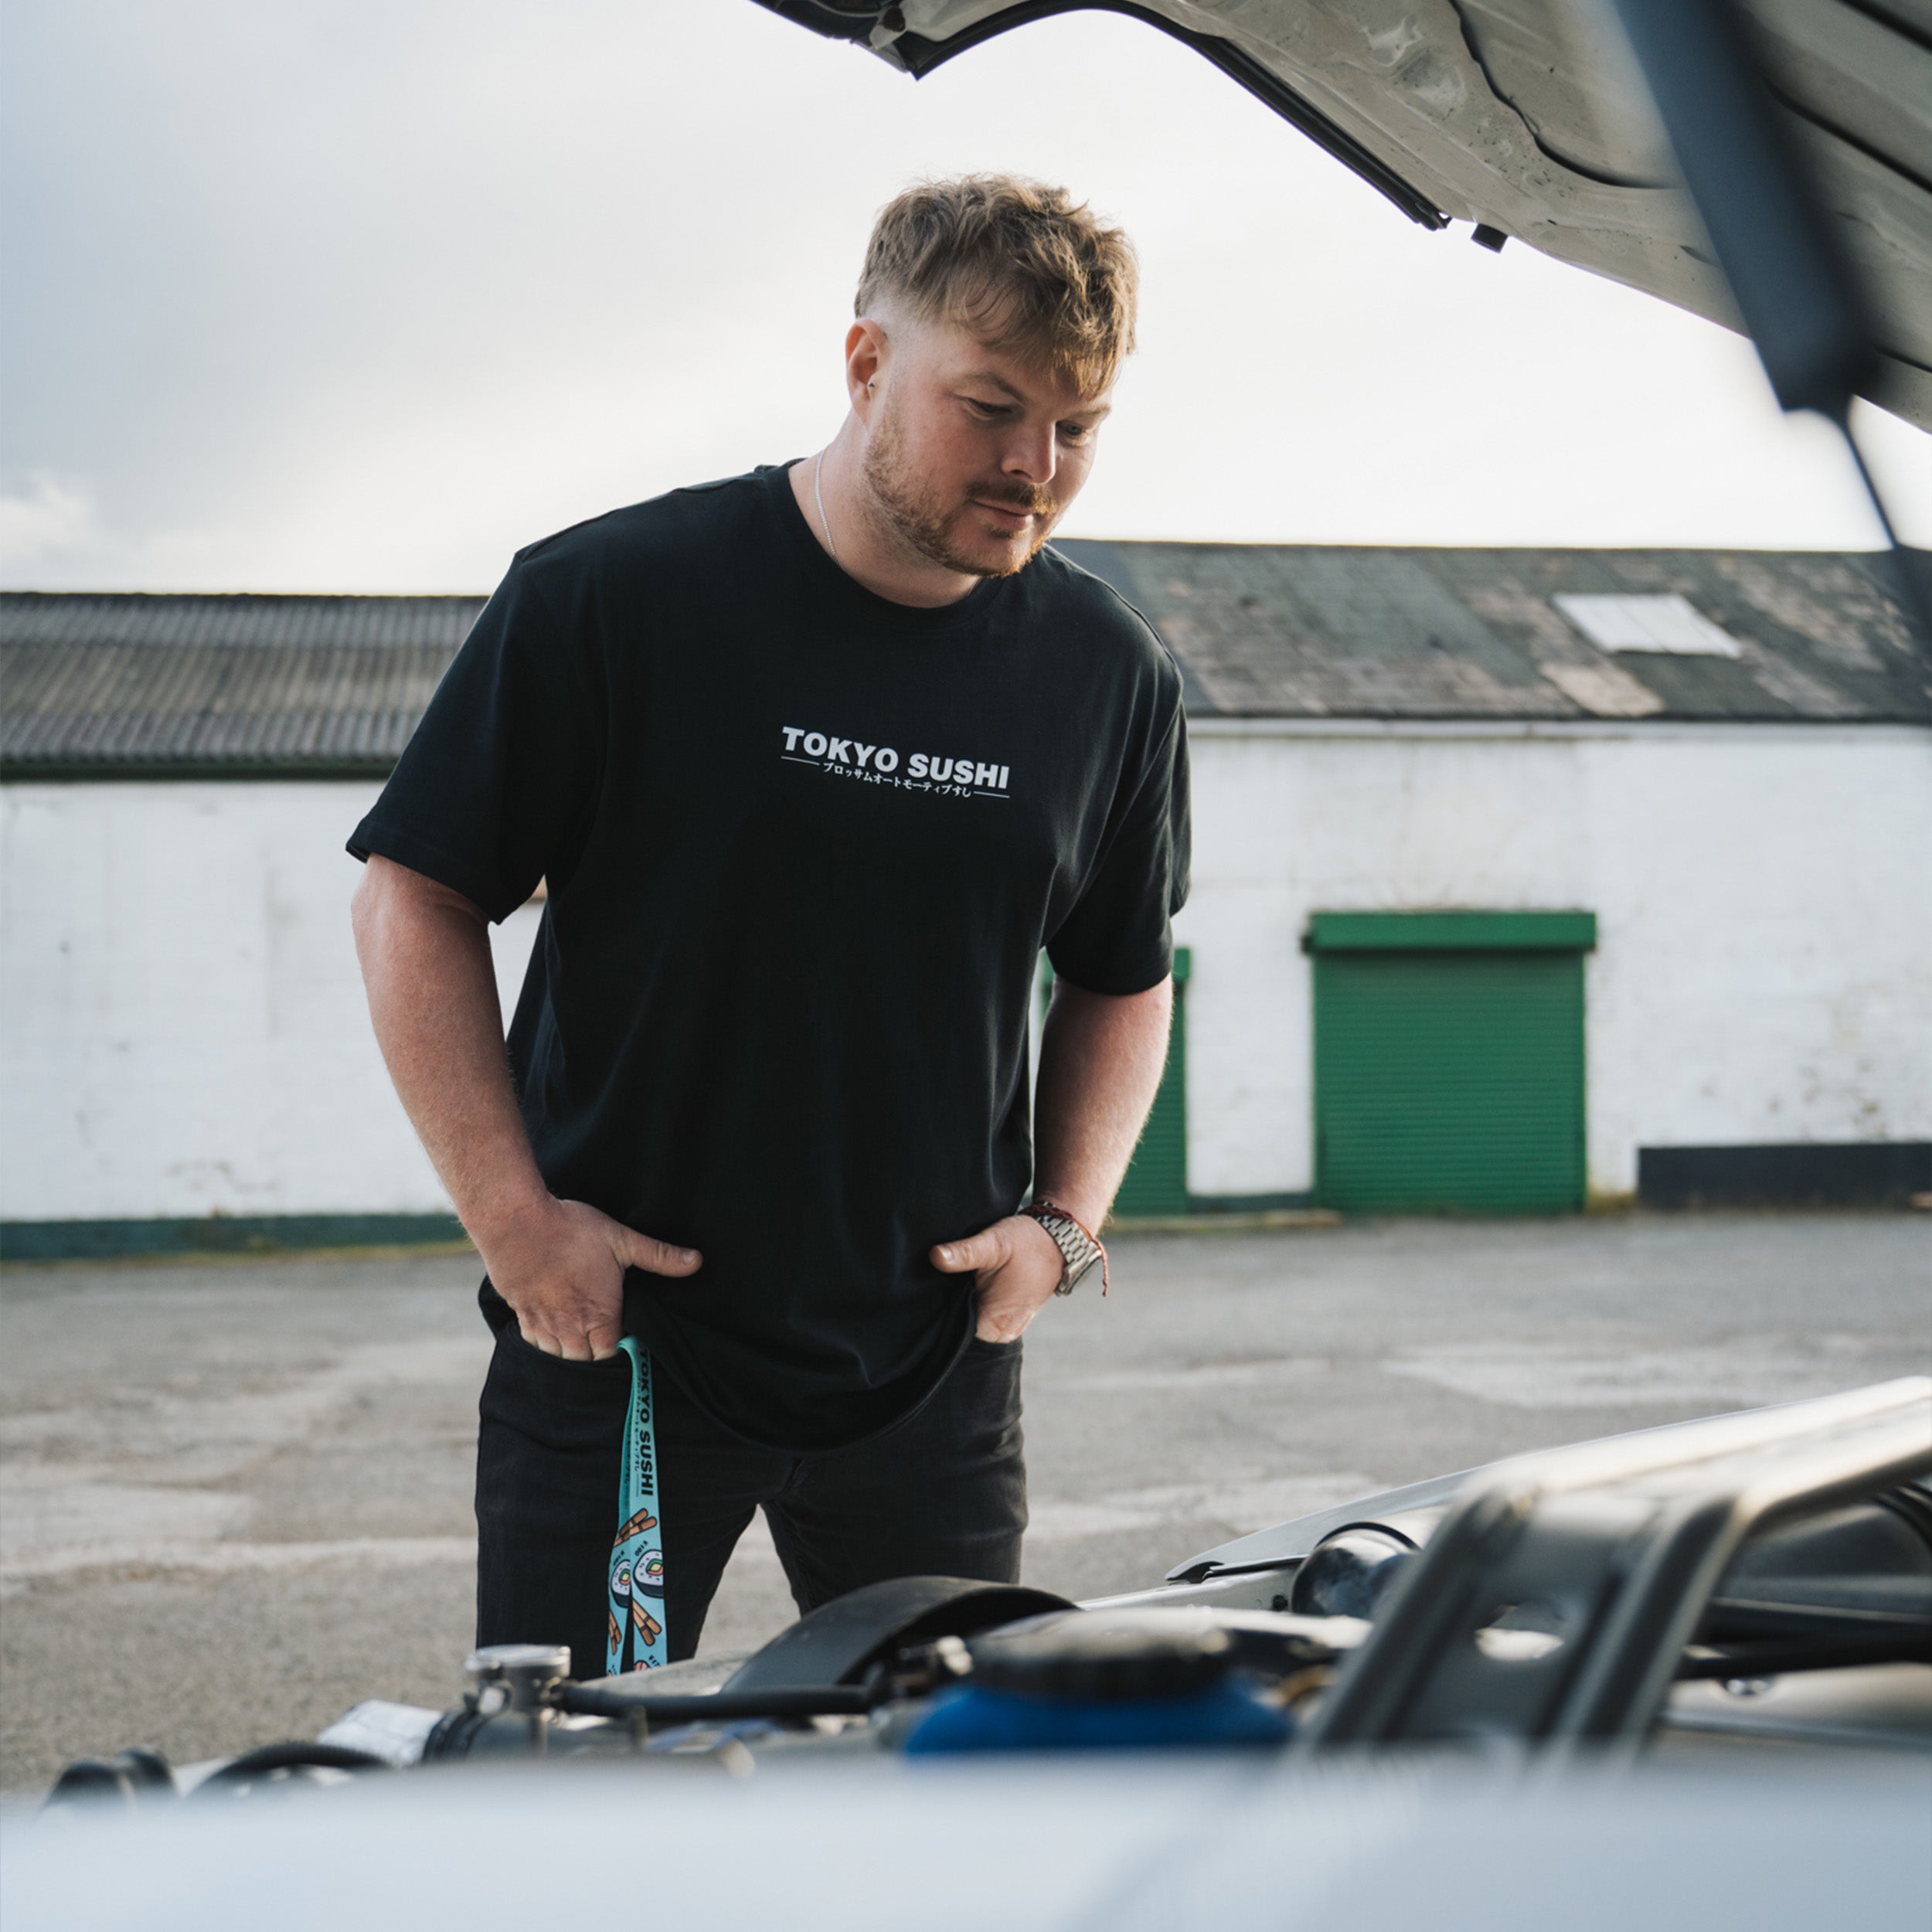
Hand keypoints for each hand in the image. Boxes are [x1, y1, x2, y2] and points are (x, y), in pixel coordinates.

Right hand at [479, 1196, 700, 1361]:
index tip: (623, 1327)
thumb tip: (698, 1261)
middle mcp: (569, 1328)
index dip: (620, 1344)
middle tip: (603, 1326)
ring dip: (570, 1347)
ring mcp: (542, 1324)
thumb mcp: (621, 1239)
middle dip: (595, 1349)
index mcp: (598, 1316)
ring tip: (580, 1326)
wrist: (515, 1221)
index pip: (612, 1352)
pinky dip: (545, 1338)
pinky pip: (534, 1341)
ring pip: (559, 1354)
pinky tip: (553, 1320)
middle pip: (585, 1359)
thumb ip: (659, 1255)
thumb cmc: (571, 1230)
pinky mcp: (520, 1314)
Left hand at [930, 1215, 1065, 1342]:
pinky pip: (982, 1315)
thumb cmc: (1027, 1242)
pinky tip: (971, 1283)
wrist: (1058, 1238)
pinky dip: (974, 1301)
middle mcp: (1002, 1333)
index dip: (939, 1311)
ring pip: (971, 1321)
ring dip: (962, 1303)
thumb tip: (935, 1256)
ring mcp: (1008, 1327)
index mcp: (995, 1325)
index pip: (952, 1333)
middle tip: (946, 1281)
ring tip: (962, 1280)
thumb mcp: (994, 1242)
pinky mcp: (1010, 1317)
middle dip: (949, 1307)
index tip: (933, 1291)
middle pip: (960, 1328)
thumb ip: (965, 1253)